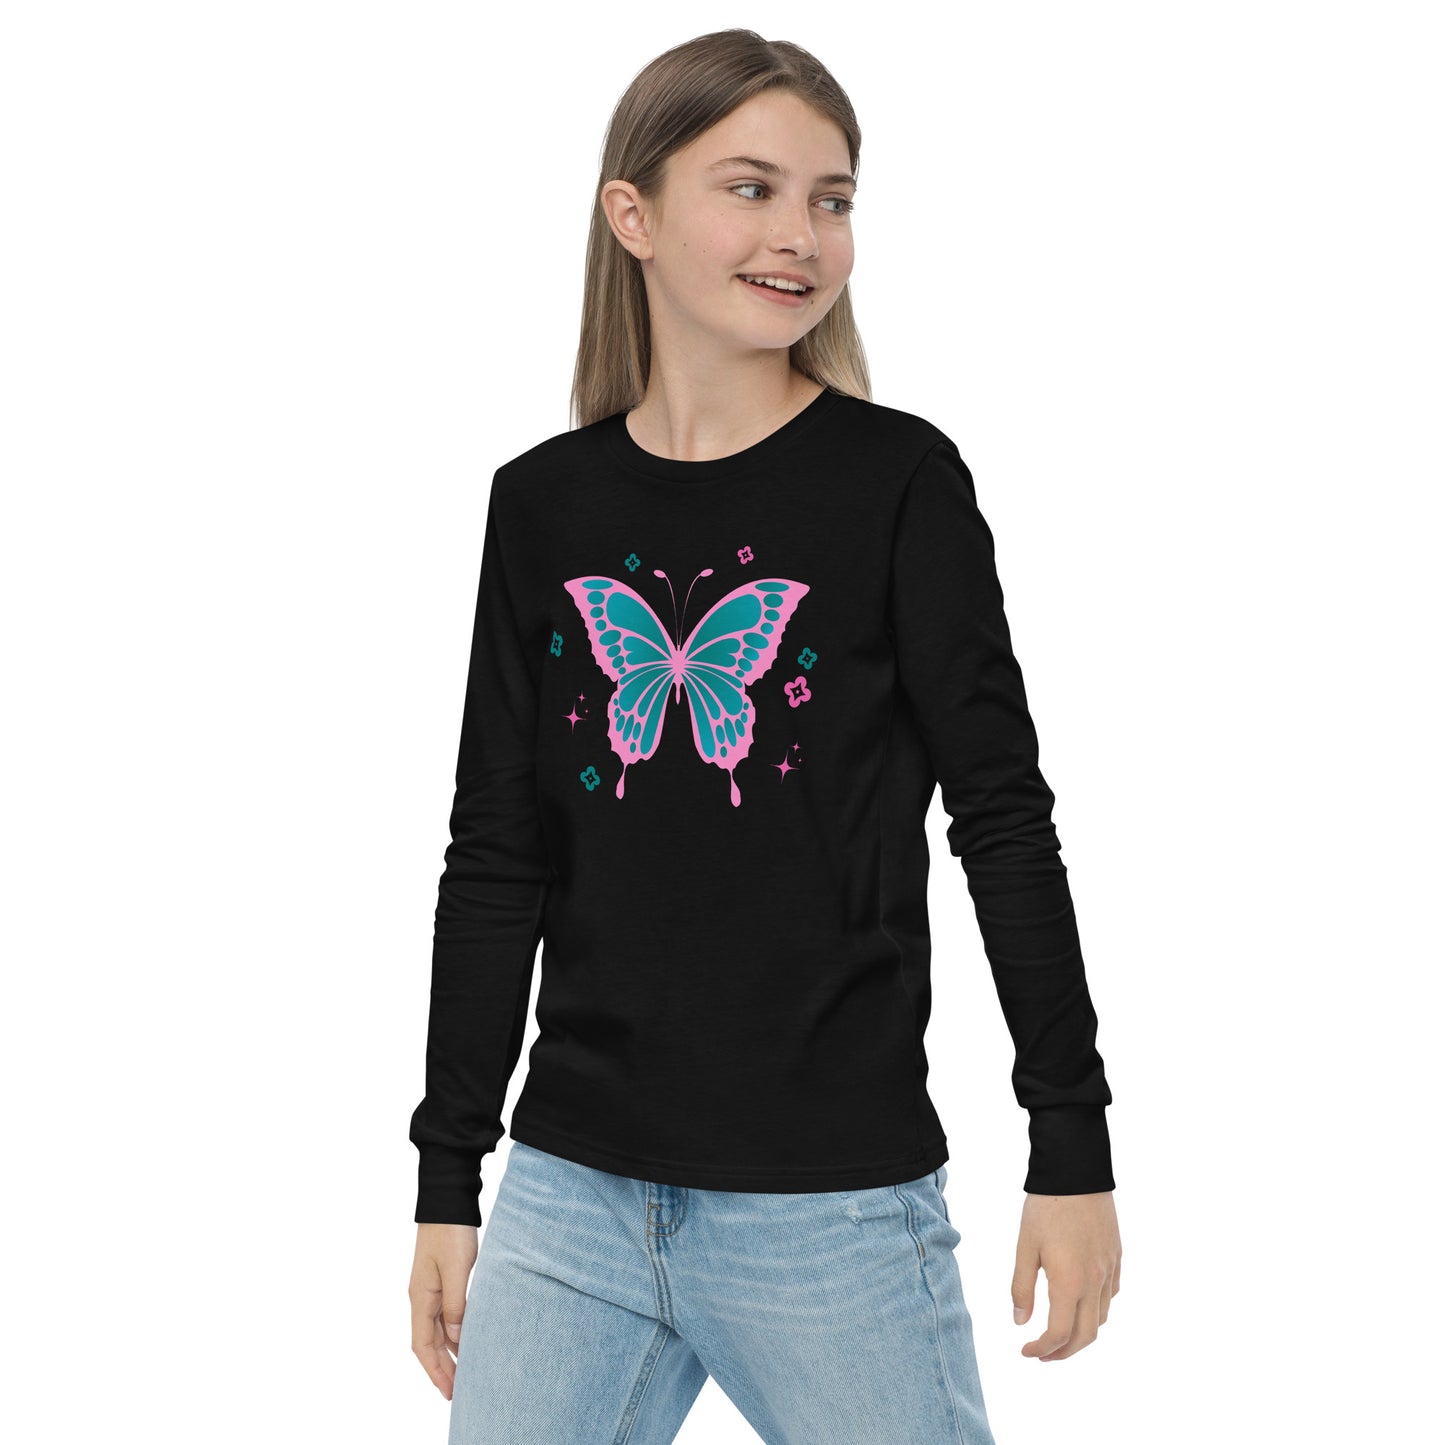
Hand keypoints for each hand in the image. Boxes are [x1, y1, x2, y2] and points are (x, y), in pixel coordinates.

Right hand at [410, 1222, 478, 1398]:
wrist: (447, 1200)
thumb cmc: (451, 1232)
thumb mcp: (456, 1268)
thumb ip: (456, 1303)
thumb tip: (456, 1336)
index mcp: (420, 1297)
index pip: (423, 1345)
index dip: (435, 1370)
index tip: (449, 1391)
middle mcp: (421, 1296)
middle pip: (429, 1342)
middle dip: (442, 1367)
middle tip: (459, 1390)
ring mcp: (430, 1287)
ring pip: (437, 1329)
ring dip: (450, 1351)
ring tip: (466, 1371)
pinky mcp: (441, 1278)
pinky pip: (445, 1314)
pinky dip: (454, 1331)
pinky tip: (467, 1338)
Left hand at [1011, 1190, 1120, 1360]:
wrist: (1076, 1172)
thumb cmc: (1045, 1207)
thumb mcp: (1025, 1245)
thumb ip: (1021, 1286)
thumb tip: (1020, 1322)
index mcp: (1069, 1282)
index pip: (1059, 1334)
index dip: (1042, 1349)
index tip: (1025, 1351)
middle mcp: (1094, 1282)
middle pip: (1086, 1336)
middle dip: (1064, 1352)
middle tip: (1043, 1355)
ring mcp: (1109, 1270)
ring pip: (1102, 1318)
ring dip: (1082, 1333)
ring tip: (1060, 1333)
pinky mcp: (1117, 1257)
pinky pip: (1111, 1296)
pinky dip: (1097, 1310)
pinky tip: (1080, 1302)